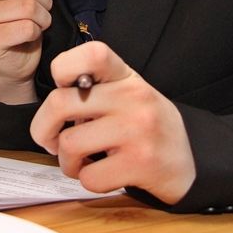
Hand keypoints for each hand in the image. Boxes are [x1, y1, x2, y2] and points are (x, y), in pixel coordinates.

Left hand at [30, 41, 195, 204]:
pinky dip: (87, 180)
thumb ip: (93, 89)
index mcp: (125, 75)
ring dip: (66, 161)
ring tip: (82, 161)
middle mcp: (133, 97)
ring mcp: (137, 129)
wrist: (188, 161)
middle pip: (59, 103)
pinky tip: (102, 173)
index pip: (91, 53)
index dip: (63, 69)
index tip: (64, 89)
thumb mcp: (126, 94)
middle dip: (44, 128)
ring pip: (69, 144)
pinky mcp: (140, 163)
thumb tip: (51, 110)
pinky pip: (88, 176)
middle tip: (52, 139)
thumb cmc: (145, 125)